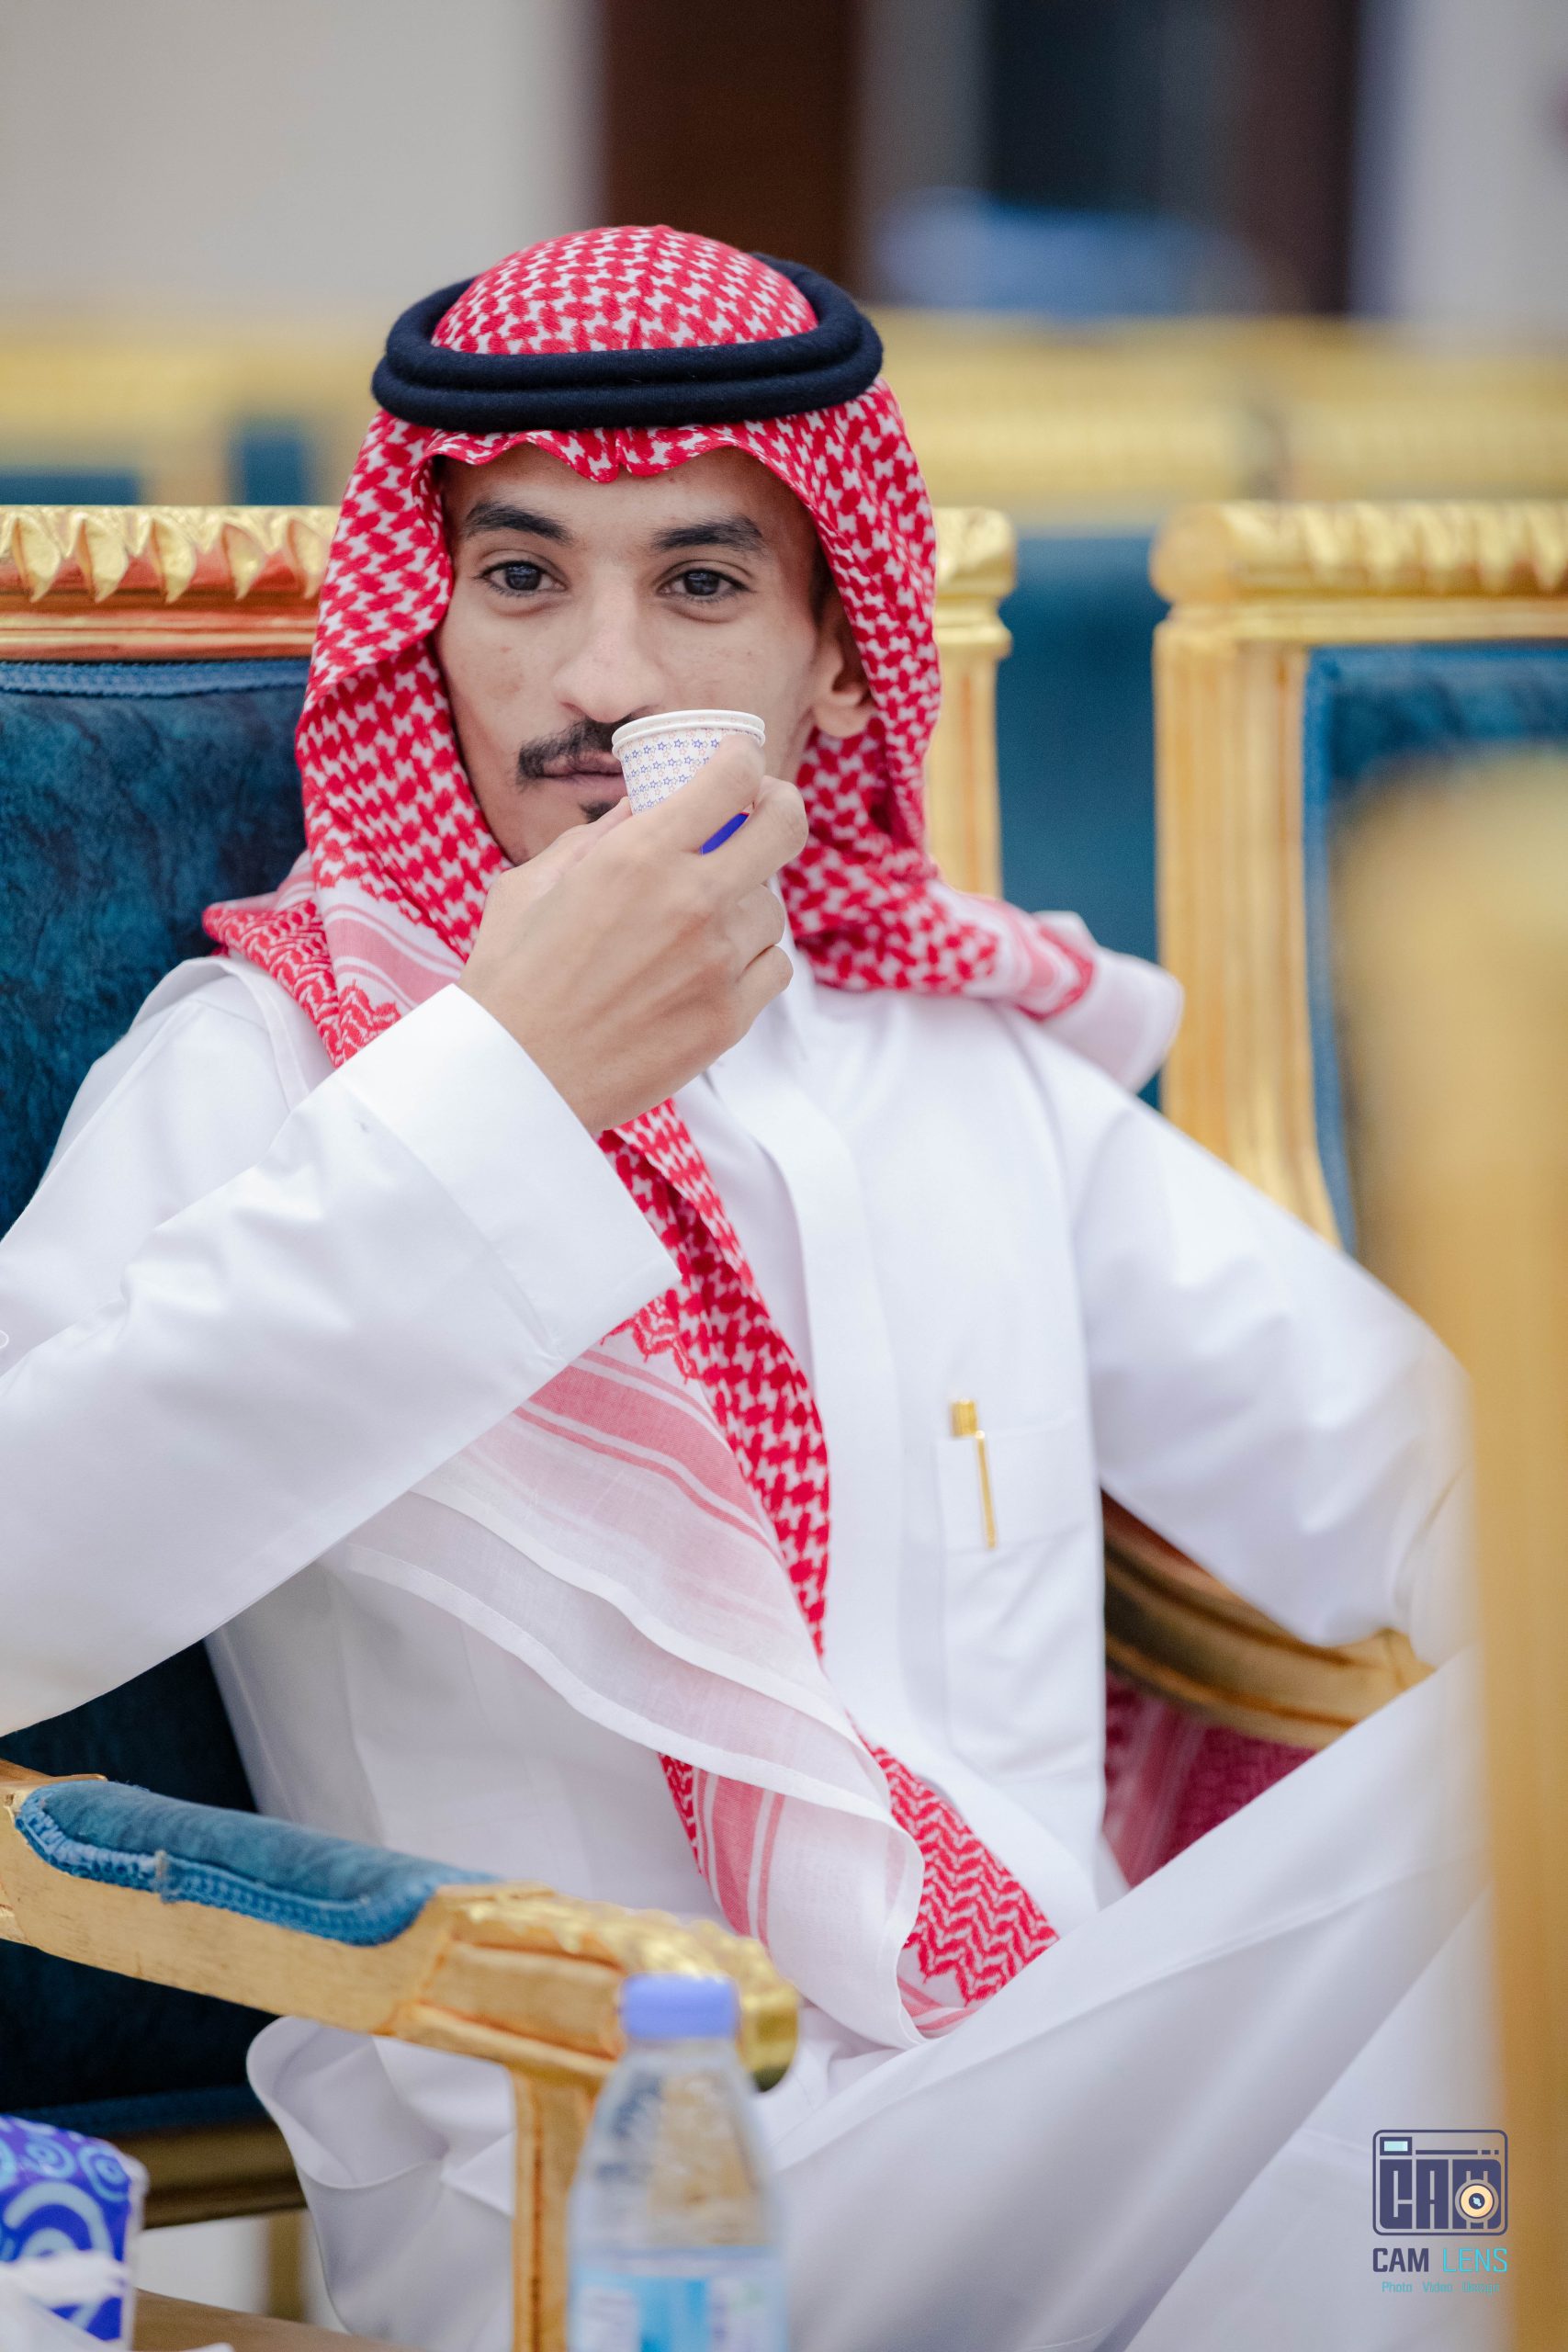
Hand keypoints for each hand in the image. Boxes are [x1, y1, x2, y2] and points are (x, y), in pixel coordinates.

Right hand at [458, 738, 807, 1132]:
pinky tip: (711, 967)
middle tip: (763, 811)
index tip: (737, 764)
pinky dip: (751, 960)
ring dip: (745, 902)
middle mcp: (692, 901)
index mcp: (640, 855)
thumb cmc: (512, 977)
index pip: (734, 777)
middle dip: (780, 805)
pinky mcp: (729, 1018)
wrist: (516, 1076)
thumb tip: (650, 802)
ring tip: (700, 920)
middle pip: (786, 827)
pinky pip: (773, 967)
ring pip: (773, 907)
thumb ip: (601, 836)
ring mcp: (718, 963)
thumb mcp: (533, 883)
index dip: (743, 760)